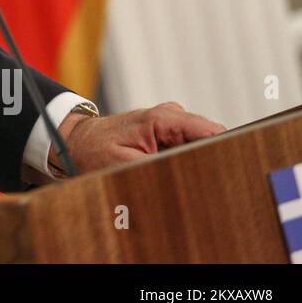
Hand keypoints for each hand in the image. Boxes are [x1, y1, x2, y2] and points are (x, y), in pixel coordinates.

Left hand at [51, 101, 226, 174]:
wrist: (75, 142)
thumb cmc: (95, 152)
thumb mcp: (126, 165)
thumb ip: (160, 167)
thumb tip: (192, 174)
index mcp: (163, 120)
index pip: (213, 133)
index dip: (224, 154)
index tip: (225, 177)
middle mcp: (172, 115)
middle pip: (211, 140)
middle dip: (210, 162)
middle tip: (201, 186)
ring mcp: (171, 123)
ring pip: (201, 145)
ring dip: (196, 164)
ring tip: (177, 180)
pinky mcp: (167, 132)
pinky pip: (188, 147)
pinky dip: (185, 162)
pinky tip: (172, 174)